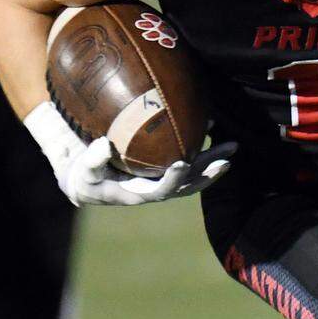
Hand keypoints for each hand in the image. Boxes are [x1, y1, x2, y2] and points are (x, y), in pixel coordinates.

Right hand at [25, 102, 235, 205]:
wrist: (91, 179)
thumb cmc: (87, 177)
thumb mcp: (84, 172)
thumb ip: (92, 161)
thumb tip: (104, 145)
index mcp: (140, 193)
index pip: (162, 190)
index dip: (173, 180)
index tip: (180, 164)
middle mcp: (159, 187)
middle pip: (189, 183)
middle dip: (208, 172)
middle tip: (226, 160)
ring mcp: (166, 177)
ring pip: (196, 170)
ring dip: (214, 159)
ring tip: (233, 146)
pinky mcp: (168, 165)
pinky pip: (191, 156)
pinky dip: (203, 144)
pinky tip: (213, 124)